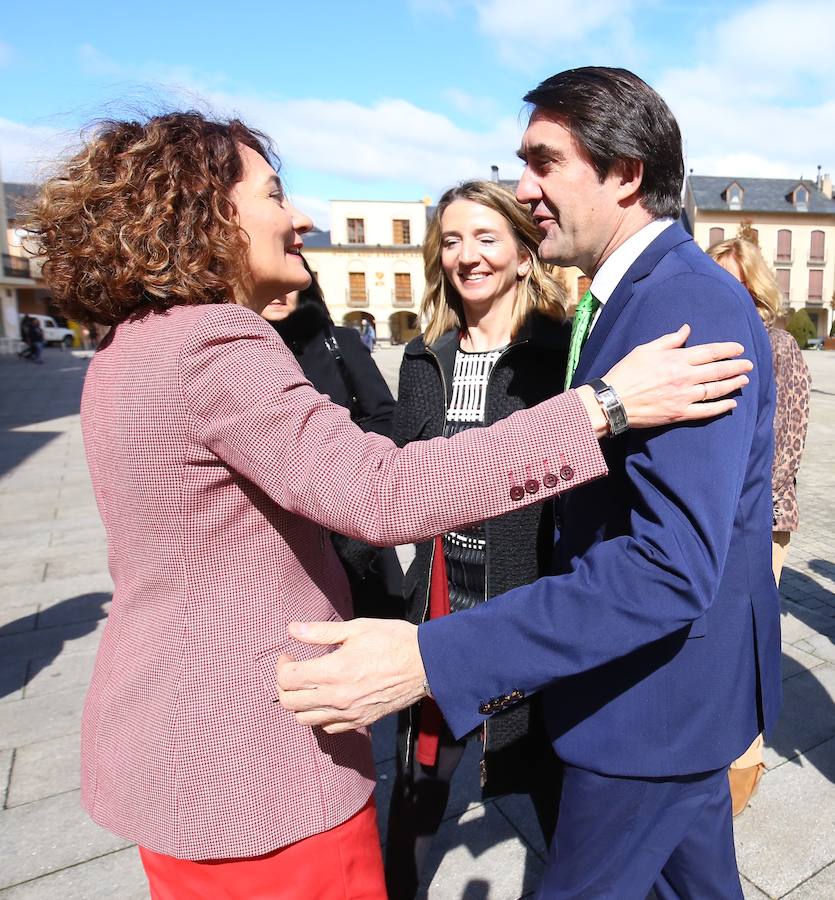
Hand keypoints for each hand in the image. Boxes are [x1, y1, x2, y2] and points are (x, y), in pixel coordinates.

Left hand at [276, 618, 427, 733]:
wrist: (425, 665)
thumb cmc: (392, 641)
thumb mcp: (356, 628)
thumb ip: (321, 632)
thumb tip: (292, 629)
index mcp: (334, 671)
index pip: (288, 678)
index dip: (282, 664)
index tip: (289, 654)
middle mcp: (337, 698)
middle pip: (289, 702)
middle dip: (284, 683)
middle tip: (294, 667)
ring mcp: (348, 713)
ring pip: (304, 719)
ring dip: (299, 702)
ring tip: (308, 684)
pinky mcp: (360, 721)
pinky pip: (327, 727)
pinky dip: (318, 715)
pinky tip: (326, 698)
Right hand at [602, 324, 752, 427]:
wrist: (614, 400)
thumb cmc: (626, 373)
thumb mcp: (645, 350)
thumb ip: (668, 340)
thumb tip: (686, 330)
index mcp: (677, 359)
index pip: (710, 352)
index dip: (728, 349)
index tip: (739, 348)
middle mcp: (685, 377)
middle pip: (718, 370)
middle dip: (736, 367)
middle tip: (748, 365)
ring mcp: (684, 397)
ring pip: (716, 390)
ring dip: (732, 385)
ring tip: (743, 381)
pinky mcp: (679, 413)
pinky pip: (706, 411)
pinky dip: (720, 408)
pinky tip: (731, 405)